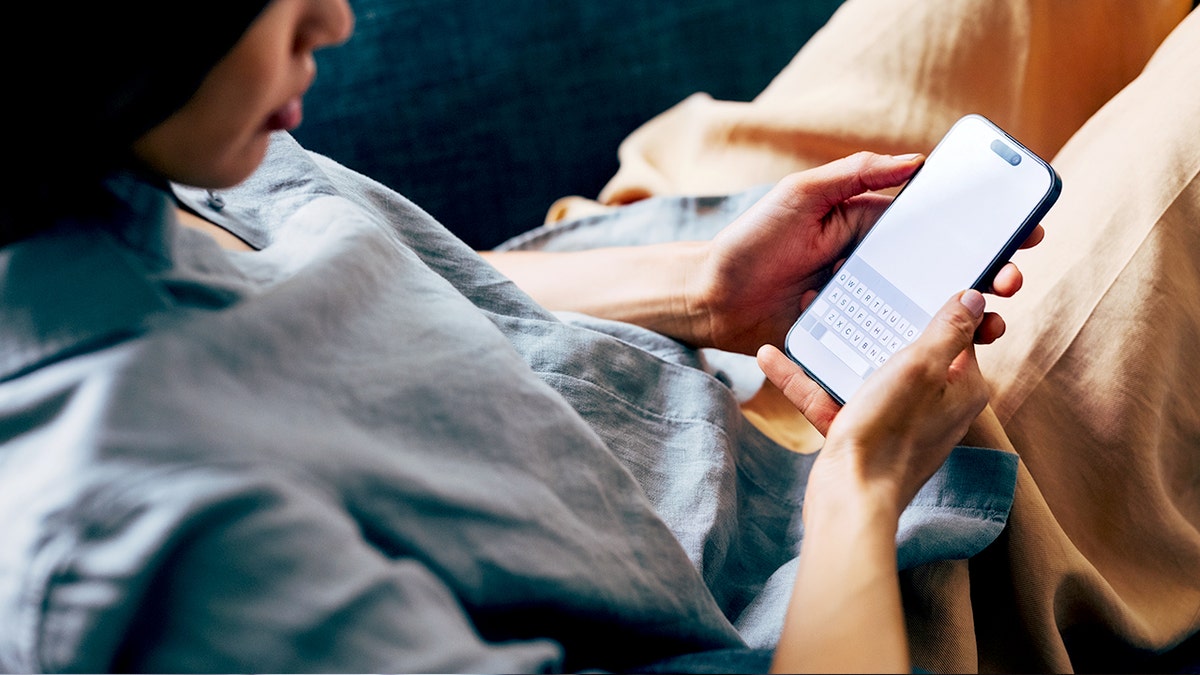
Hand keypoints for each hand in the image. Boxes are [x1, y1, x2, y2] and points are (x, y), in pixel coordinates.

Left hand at [690, 152, 1043, 354]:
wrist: (709, 300)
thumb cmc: (749, 242)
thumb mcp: (799, 195)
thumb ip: (854, 173)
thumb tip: (915, 160)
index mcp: (867, 227)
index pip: (935, 225)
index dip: (981, 228)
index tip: (1024, 230)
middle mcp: (872, 265)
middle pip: (941, 270)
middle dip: (985, 274)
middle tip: (1012, 280)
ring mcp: (863, 304)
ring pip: (926, 310)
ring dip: (965, 316)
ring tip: (992, 323)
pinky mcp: (849, 337)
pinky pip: (894, 342)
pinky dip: (926, 347)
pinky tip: (952, 354)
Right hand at [758, 290, 989, 513]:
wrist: (849, 497)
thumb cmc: (890, 435)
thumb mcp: (920, 368)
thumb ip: (948, 329)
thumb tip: (975, 296)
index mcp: (960, 388)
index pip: (958, 336)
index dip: (934, 306)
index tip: (909, 281)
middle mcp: (933, 405)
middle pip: (906, 350)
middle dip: (874, 321)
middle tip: (849, 288)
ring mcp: (895, 420)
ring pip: (863, 371)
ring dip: (832, 346)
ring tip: (805, 313)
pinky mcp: (861, 433)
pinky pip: (833, 396)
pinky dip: (806, 379)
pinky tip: (773, 358)